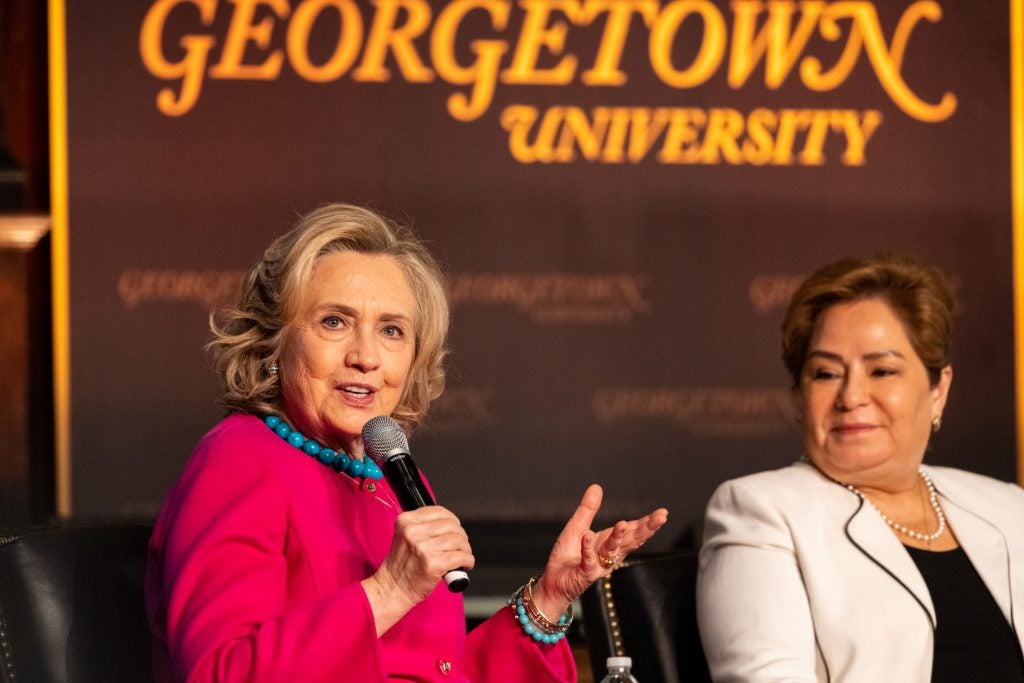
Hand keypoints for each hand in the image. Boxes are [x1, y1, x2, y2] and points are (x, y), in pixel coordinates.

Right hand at [362, 506, 474, 634]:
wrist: (392, 589)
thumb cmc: (401, 565)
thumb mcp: (405, 536)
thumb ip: (423, 526)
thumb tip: (451, 523)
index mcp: (406, 521)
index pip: (439, 511)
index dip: (452, 520)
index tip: (455, 529)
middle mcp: (413, 532)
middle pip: (451, 525)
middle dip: (461, 536)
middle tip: (460, 546)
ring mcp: (424, 548)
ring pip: (458, 540)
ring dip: (465, 549)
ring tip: (462, 556)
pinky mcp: (434, 564)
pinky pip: (461, 557)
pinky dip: (467, 561)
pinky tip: (464, 565)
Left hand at [532, 484, 667, 618]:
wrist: (552, 581)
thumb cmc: (568, 556)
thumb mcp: (578, 527)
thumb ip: (588, 509)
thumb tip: (597, 486)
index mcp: (609, 542)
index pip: (632, 532)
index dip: (647, 523)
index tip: (662, 513)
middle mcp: (608, 555)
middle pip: (630, 541)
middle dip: (646, 530)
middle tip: (660, 518)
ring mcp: (598, 565)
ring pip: (611, 550)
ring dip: (617, 537)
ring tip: (623, 523)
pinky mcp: (584, 573)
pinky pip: (587, 560)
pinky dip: (587, 548)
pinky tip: (588, 536)